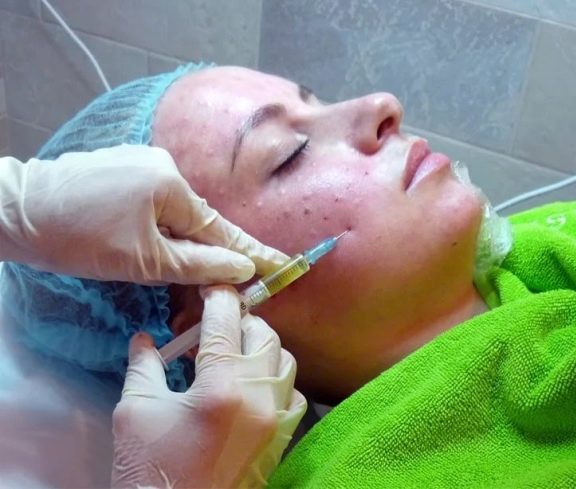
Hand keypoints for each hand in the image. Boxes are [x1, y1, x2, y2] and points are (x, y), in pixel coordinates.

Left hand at [0, 145, 287, 283]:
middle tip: (233, 279)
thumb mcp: (142, 261)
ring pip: (174, 210)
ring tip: (184, 267)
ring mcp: (139, 161)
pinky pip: (154, 200)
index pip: (221, 228)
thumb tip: (242, 268)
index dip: (252, 252)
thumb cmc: (79, 239)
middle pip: (197, 218)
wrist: (13, 210)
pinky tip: (150, 241)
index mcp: (172, 185)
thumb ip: (197, 264)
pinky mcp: (120, 166)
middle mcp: (163, 165)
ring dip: (181, 239)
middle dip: (209, 250)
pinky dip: (160, 225)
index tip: (285, 265)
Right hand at [111, 285, 306, 487]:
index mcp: (222, 385)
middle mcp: (260, 396)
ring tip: (233, 354)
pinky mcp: (282, 438)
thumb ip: (145, 367)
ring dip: (261, 348)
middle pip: (264, 335)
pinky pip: (293, 394)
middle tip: (215, 327)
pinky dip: (276, 380)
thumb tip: (145, 339)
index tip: (211, 289)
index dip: (218, 299)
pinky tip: (251, 386)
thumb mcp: (134, 412)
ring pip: (285, 361)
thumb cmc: (151, 469)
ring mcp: (277, 419)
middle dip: (241, 323)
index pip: (226, 322)